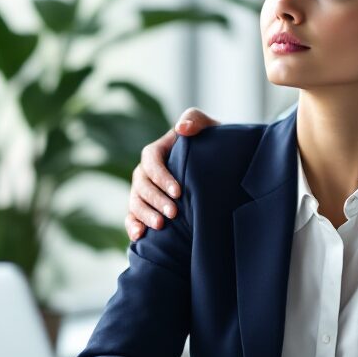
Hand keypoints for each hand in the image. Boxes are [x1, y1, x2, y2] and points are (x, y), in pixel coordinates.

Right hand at [126, 108, 219, 240]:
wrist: (224, 169)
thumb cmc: (215, 146)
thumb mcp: (211, 129)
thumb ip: (196, 120)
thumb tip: (181, 129)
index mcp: (159, 150)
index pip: (150, 160)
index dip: (160, 176)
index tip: (178, 191)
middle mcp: (149, 171)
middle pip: (140, 184)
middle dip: (154, 199)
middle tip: (172, 214)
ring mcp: (146, 190)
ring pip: (135, 201)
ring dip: (144, 214)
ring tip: (160, 226)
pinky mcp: (149, 208)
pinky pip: (132, 216)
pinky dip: (132, 225)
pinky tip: (139, 236)